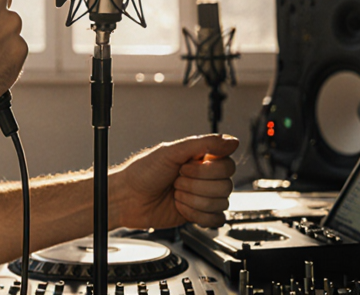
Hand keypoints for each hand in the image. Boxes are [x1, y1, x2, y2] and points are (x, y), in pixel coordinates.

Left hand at [112, 134, 237, 228]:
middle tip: (176, 181)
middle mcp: (204, 177)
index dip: (206, 170)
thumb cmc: (142, 173)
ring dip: (193, 200)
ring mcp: (202, 196)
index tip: (185, 167)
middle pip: (226, 186)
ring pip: (221, 203)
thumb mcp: (170, 151)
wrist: (127, 199)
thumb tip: (232, 140)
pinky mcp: (198, 215)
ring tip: (175, 194)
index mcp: (200, 158)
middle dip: (196, 186)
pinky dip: (197, 215)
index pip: (227, 165)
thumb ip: (203, 144)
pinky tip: (181, 207)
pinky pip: (216, 220)